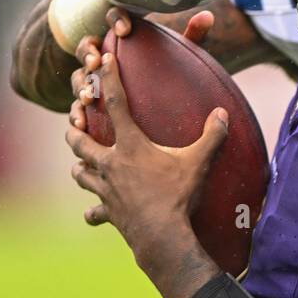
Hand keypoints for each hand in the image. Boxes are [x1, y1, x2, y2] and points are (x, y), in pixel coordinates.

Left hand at [65, 48, 228, 297]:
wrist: (162, 237)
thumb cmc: (178, 196)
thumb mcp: (199, 163)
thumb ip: (212, 136)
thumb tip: (223, 113)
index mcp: (131, 146)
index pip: (116, 104)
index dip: (109, 79)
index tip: (103, 60)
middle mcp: (111, 165)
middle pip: (80, 141)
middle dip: (75, 129)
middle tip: (75, 122)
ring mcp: (106, 190)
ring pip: (80, 174)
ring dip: (81, 167)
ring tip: (83, 164)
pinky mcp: (109, 212)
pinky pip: (95, 212)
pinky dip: (94, 211)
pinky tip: (95, 212)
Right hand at [69, 7, 216, 131]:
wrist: (165, 114)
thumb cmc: (172, 77)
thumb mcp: (183, 58)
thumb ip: (192, 38)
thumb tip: (207, 16)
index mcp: (126, 39)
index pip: (115, 19)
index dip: (116, 19)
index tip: (127, 30)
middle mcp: (106, 57)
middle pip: (87, 48)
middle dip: (88, 52)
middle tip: (97, 62)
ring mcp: (95, 82)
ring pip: (79, 78)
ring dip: (81, 85)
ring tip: (89, 97)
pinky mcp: (92, 107)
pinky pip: (77, 108)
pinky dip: (76, 113)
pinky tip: (82, 124)